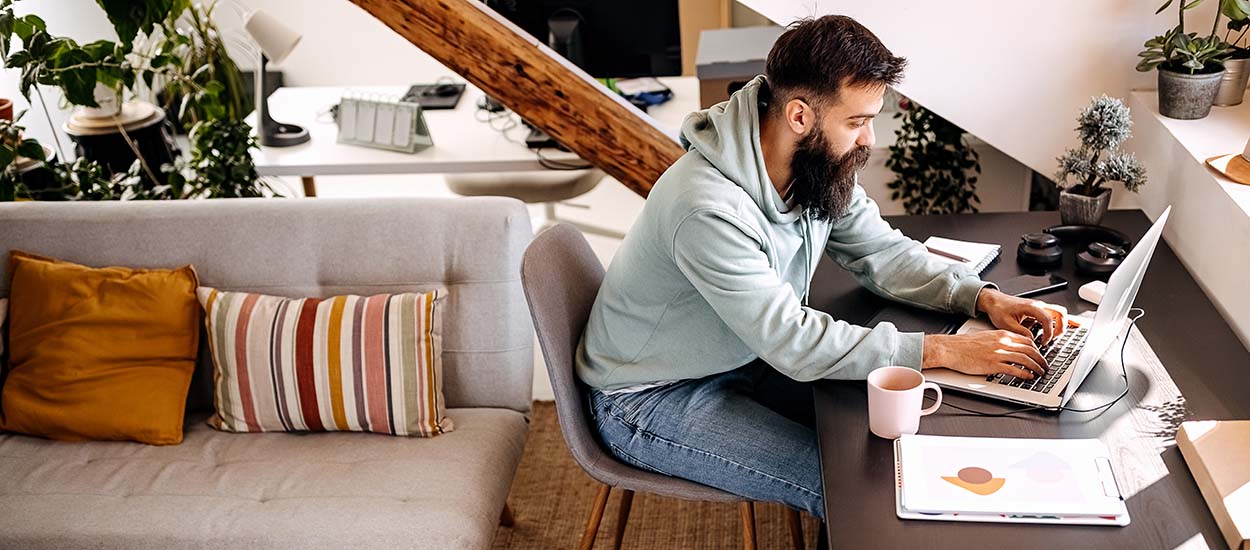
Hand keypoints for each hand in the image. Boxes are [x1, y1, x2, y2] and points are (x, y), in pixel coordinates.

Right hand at [922, 331, 1047, 378]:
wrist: (951, 348)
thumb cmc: (963, 345)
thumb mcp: (986, 337)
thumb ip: (999, 341)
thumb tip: (1010, 349)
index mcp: (1001, 334)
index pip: (1027, 341)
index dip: (1037, 349)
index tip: (1040, 355)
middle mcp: (1003, 342)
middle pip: (1031, 350)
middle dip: (1041, 359)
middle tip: (1045, 366)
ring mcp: (999, 353)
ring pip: (1026, 360)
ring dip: (1036, 368)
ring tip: (1040, 373)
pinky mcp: (994, 365)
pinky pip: (1015, 369)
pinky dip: (1025, 374)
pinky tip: (1029, 377)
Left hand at [975, 288, 1066, 346]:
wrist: (994, 301)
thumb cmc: (998, 309)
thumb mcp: (1006, 324)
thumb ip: (1020, 332)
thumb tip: (1031, 340)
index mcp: (1031, 307)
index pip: (1047, 319)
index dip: (1048, 333)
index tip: (1044, 342)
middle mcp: (1038, 305)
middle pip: (1060, 313)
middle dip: (1061, 327)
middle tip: (1055, 338)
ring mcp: (1039, 307)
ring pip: (1059, 312)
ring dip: (1062, 324)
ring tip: (1059, 335)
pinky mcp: (1038, 310)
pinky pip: (1054, 313)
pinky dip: (1062, 320)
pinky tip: (1069, 325)